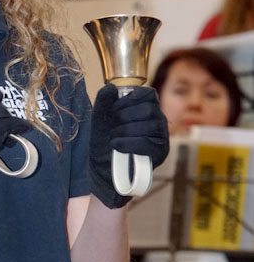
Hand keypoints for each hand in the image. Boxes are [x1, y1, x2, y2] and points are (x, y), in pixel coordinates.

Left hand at [89, 84, 168, 208]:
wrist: (104, 173)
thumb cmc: (104, 144)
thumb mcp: (99, 120)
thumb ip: (104, 102)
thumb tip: (111, 87)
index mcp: (145, 109)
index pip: (148, 94)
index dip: (131, 98)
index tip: (116, 108)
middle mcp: (157, 121)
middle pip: (149, 108)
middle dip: (125, 116)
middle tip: (112, 127)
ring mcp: (161, 137)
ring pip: (150, 124)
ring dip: (125, 130)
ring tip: (113, 139)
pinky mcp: (161, 153)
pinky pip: (148, 143)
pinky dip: (129, 143)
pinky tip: (117, 146)